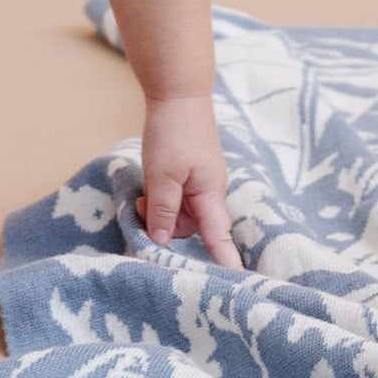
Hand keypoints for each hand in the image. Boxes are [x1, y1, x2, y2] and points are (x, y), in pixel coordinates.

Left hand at [135, 94, 240, 268]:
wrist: (178, 93)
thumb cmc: (173, 132)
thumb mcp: (163, 174)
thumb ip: (163, 210)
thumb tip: (163, 241)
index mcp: (210, 193)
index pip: (219, 236)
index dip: (224, 261)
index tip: (233, 284)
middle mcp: (209, 191)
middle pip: (190, 227)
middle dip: (165, 224)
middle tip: (143, 205)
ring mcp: (200, 181)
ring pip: (180, 211)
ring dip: (160, 208)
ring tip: (144, 190)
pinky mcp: (190, 172)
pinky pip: (176, 196)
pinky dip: (162, 195)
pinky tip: (150, 182)